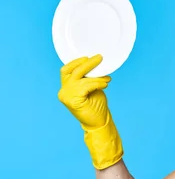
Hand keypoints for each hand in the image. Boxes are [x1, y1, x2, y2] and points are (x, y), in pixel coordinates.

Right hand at [58, 54, 122, 169]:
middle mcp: (63, 91)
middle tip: (100, 57)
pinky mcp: (73, 101)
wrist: (99, 122)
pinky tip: (105, 84)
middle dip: (87, 63)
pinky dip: (97, 83)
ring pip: (81, 78)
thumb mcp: (91, 87)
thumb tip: (96, 64)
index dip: (76, 62)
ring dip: (96, 77)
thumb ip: (89, 77)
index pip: (66, 70)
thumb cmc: (96, 105)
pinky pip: (86, 86)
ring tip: (107, 78)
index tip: (88, 57)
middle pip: (72, 71)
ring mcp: (66, 96)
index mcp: (65, 87)